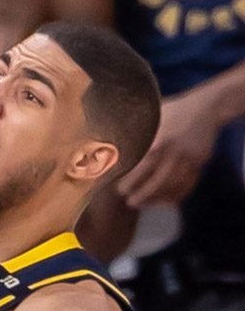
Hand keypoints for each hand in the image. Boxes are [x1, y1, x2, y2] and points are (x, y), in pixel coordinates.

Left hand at [117, 87, 219, 207]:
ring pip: (172, 188)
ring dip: (157, 199)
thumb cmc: (171, 110)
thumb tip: (104, 139)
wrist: (206, 107)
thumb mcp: (151, 116)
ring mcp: (189, 161)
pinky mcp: (200, 164)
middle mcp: (174, 154)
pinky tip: (164, 200)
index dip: (129, 183)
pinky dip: (176, 196)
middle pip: (156, 184)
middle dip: (142, 196)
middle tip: (130, 201)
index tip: (119, 189)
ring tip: (144, 203)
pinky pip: (187, 186)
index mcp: (158, 142)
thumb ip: (132, 129)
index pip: (140, 170)